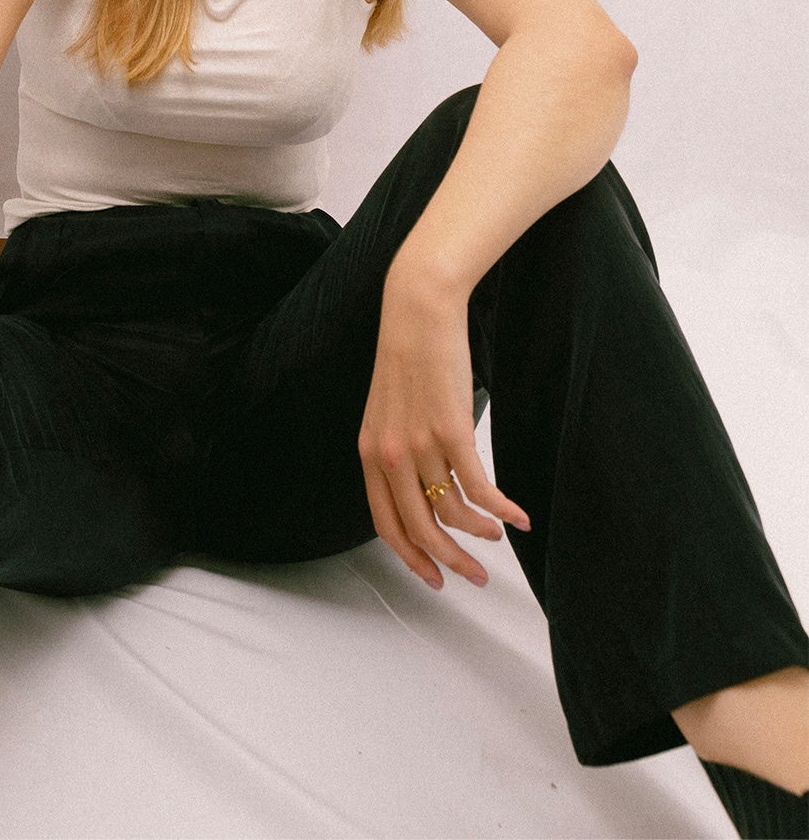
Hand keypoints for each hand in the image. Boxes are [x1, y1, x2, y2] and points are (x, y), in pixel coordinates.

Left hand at [356, 263, 529, 590]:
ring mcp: (419, 444)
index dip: (411, 556)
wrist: (417, 310)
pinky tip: (517, 516)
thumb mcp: (389, 410)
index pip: (386, 522)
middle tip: (474, 576)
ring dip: (480, 533)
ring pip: (452, 512)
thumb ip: (399, 450)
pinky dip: (501, 509)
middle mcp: (389, 454)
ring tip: (498, 536)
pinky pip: (479, 488)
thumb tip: (426, 490)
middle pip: (419, 528)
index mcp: (369, 451)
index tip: (433, 577)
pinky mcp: (450, 430)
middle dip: (449, 560)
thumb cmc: (410, 355)